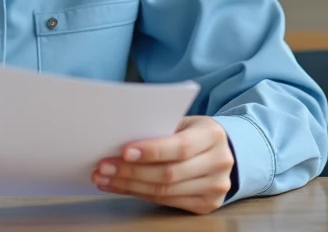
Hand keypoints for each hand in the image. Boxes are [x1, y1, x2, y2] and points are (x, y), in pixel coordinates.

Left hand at [92, 115, 234, 214]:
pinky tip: (121, 186)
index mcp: (212, 136)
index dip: (151, 151)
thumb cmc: (194, 133)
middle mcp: (219, 163)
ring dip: (129, 185)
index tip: (124, 151)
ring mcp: (215, 188)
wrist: (224, 150)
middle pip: (169, 173)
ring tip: (105, 178)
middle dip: (132, 171)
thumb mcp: (184, 122)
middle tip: (104, 166)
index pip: (180, 147)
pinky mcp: (207, 205)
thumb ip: (161, 127)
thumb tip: (120, 137)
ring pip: (165, 191)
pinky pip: (167, 201)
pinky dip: (140, 194)